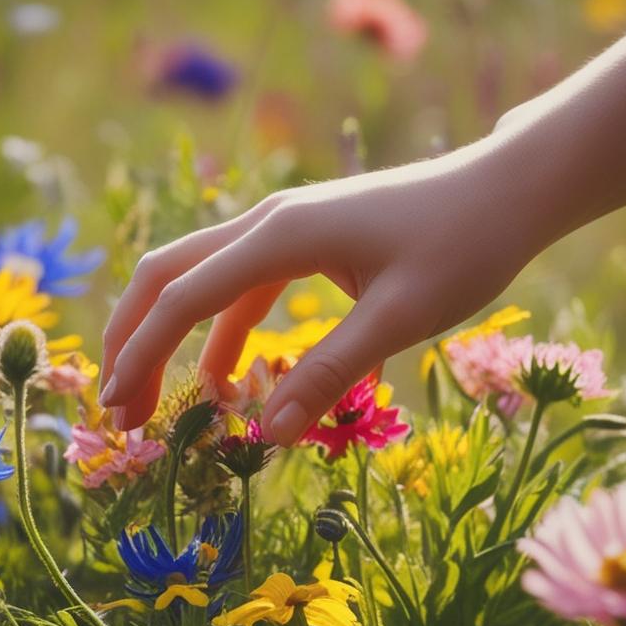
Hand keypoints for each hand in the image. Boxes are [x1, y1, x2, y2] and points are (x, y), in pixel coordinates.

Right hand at [97, 137, 555, 445]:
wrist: (509, 190)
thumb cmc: (464, 245)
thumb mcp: (402, 317)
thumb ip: (331, 372)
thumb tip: (269, 435)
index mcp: (281, 234)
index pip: (183, 297)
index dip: (141, 355)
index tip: (116, 411)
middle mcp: (268, 223)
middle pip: (167, 275)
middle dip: (132, 340)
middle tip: (118, 410)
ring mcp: (284, 229)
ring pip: (198, 280)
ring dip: (170, 339)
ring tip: (159, 406)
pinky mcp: (305, 242)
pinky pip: (242, 288)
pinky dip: (220, 333)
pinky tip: (227, 383)